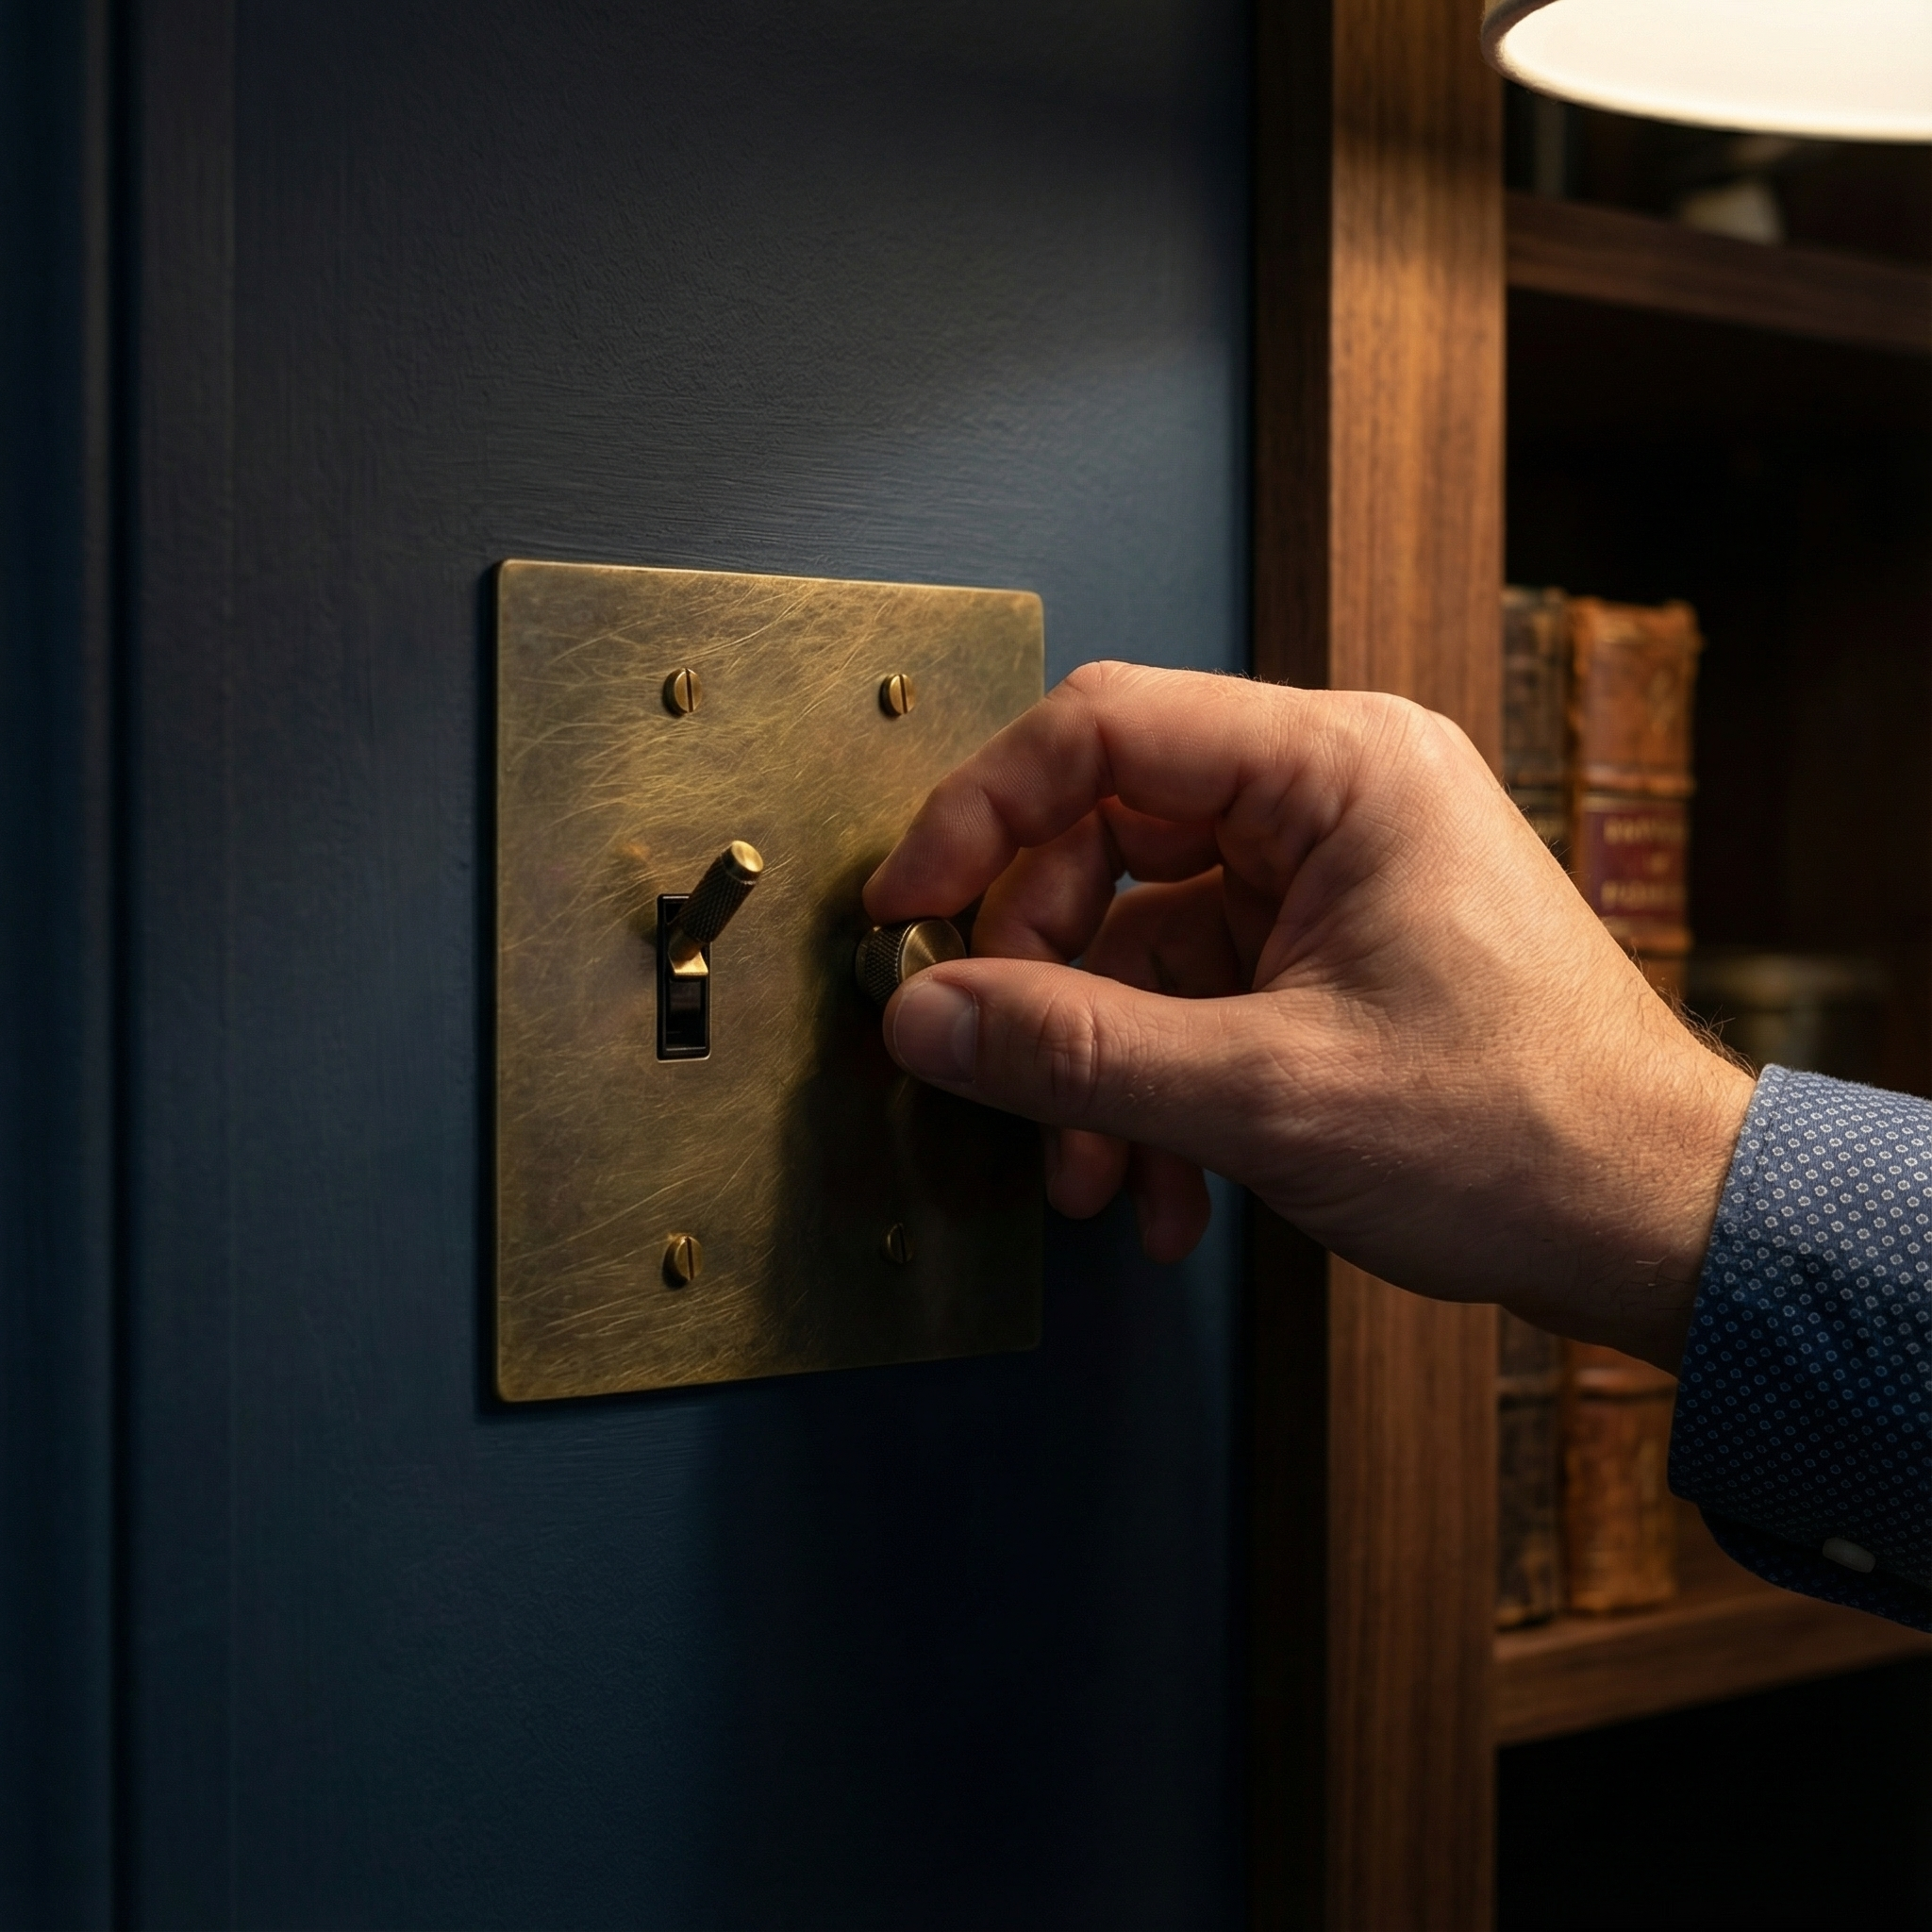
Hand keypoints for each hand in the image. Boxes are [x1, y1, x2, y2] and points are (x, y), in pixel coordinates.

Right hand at [863, 661, 1752, 1371]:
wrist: (1657, 1227)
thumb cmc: (1521, 1134)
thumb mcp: (1267, 1095)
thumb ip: (1076, 1051)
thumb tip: (921, 1016)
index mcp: (1338, 770)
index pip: (1102, 731)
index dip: (980, 815)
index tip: (904, 912)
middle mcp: (1331, 801)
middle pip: (1106, 841)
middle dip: (1043, 980)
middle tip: (1003, 1078)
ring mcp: (1329, 881)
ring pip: (1141, 939)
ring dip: (1099, 1066)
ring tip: (1095, 1180)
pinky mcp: (1328, 958)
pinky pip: (1194, 999)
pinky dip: (1159, 1092)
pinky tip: (1162, 1194)